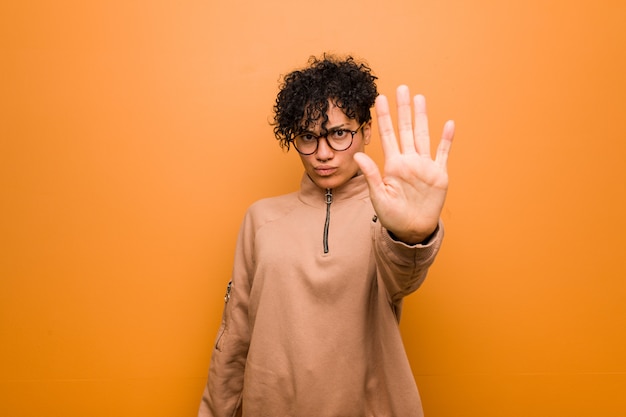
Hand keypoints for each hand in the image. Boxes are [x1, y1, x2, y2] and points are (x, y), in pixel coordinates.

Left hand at [354, 85, 454, 243]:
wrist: (412, 230)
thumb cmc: (392, 216)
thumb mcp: (378, 196)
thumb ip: (370, 175)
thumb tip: (357, 155)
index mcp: (393, 165)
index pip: (387, 135)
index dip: (383, 117)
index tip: (379, 98)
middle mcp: (408, 161)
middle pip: (406, 129)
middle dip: (403, 109)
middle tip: (401, 88)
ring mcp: (424, 166)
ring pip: (423, 135)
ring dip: (422, 117)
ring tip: (420, 98)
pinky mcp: (438, 174)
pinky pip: (443, 154)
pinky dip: (446, 140)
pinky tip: (448, 124)